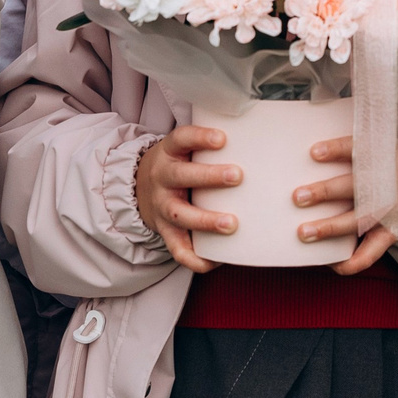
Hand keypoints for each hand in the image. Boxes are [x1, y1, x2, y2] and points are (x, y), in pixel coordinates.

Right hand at [135, 125, 240, 273]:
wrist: (138, 188)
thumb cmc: (177, 164)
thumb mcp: (184, 148)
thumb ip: (208, 145)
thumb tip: (258, 138)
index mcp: (169, 153)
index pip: (181, 139)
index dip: (199, 138)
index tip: (222, 139)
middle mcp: (162, 179)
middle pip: (181, 176)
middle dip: (209, 177)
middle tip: (237, 176)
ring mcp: (162, 207)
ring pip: (181, 214)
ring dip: (206, 220)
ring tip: (232, 224)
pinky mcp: (165, 231)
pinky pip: (178, 249)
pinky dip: (196, 258)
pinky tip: (217, 260)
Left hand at [294, 136, 397, 273]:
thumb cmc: (397, 163)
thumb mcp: (385, 146)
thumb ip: (356, 148)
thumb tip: (311, 151)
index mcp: (383, 158)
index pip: (358, 150)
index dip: (336, 150)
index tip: (313, 153)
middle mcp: (386, 185)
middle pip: (354, 188)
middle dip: (325, 192)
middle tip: (298, 197)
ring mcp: (389, 212)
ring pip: (357, 221)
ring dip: (329, 228)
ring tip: (304, 232)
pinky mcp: (390, 234)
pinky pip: (369, 254)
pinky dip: (349, 263)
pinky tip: (330, 263)